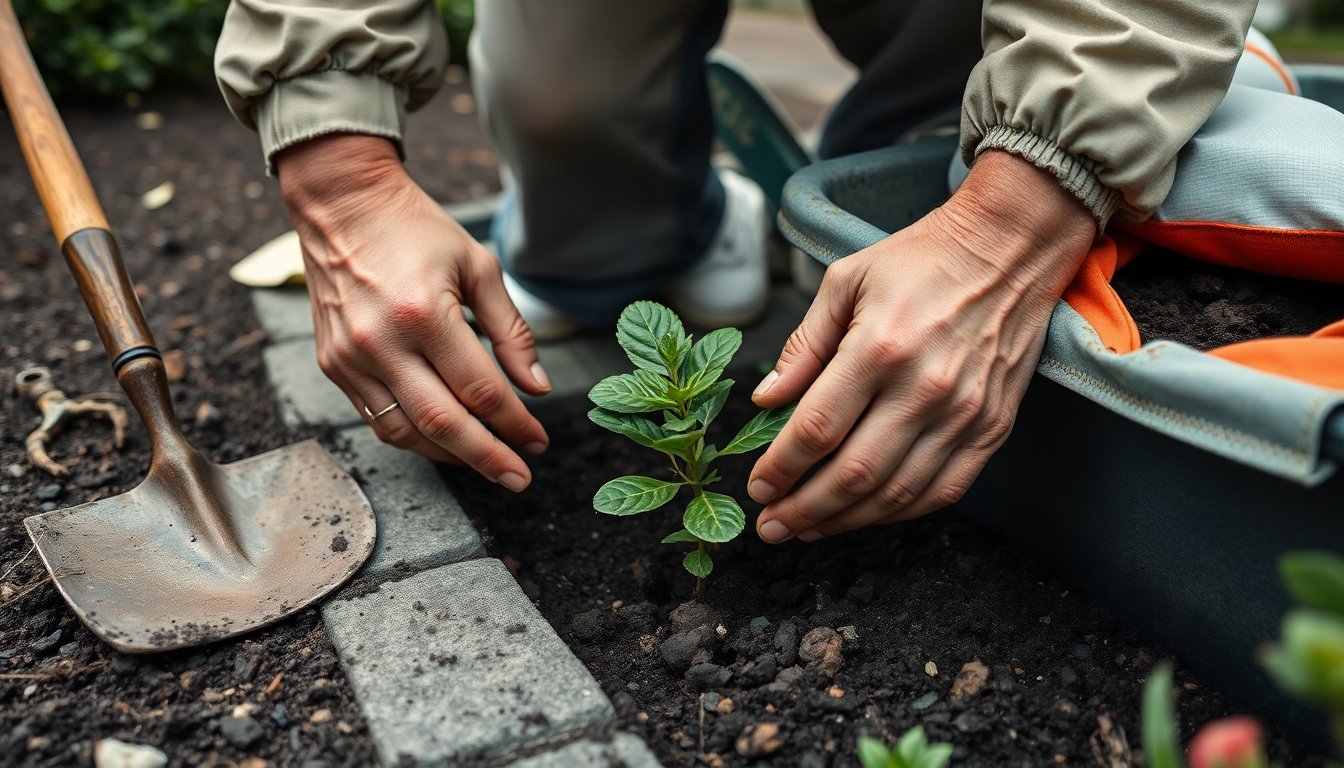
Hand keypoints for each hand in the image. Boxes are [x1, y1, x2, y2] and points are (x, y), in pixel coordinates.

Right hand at [275, 134, 550, 490]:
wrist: (342, 205)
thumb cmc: (418, 231)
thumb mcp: (479, 267)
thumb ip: (512, 332)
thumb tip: (538, 389)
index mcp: (425, 313)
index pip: (480, 389)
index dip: (515, 423)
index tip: (540, 442)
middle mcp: (382, 342)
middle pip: (443, 423)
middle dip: (487, 458)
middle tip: (520, 478)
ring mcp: (350, 357)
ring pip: (404, 432)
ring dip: (450, 455)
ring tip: (486, 462)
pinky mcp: (332, 364)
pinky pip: (376, 419)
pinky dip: (414, 437)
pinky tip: (444, 439)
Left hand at [748, 150, 1094, 540]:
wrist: (1010, 249)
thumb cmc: (920, 260)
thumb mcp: (846, 282)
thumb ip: (804, 344)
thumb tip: (766, 400)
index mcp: (880, 347)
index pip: (817, 428)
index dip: (781, 468)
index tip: (757, 486)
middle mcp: (925, 388)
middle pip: (853, 474)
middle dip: (803, 510)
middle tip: (771, 526)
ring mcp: (965, 414)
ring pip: (897, 493)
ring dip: (846, 522)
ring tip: (808, 530)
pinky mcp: (993, 428)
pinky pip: (944, 490)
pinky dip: (900, 513)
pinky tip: (866, 516)